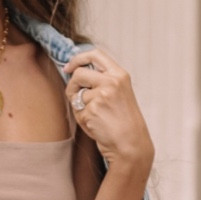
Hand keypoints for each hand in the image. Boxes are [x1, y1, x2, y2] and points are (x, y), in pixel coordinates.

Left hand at [64, 47, 152, 174]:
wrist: (131, 144)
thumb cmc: (123, 122)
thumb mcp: (119, 93)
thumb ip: (102, 81)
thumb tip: (75, 72)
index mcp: (120, 75)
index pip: (95, 54)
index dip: (78, 59)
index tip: (69, 67)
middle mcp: (111, 82)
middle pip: (79, 73)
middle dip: (72, 85)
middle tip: (75, 97)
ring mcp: (102, 95)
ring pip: (76, 95)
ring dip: (79, 107)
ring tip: (95, 117)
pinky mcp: (92, 110)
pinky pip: (77, 111)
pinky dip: (82, 119)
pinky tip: (96, 125)